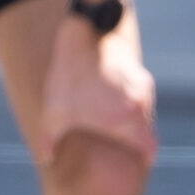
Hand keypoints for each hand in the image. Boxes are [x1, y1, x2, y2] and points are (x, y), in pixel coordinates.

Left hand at [39, 7, 156, 169]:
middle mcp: (140, 106)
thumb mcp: (53, 112)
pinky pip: (139, 95)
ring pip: (143, 113)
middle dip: (132, 140)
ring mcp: (142, 87)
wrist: (84, 32)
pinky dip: (129, 102)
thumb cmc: (69, 76)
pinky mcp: (138, 72)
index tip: (134, 162)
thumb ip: (48, 141)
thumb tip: (45, 160)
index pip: (149, 150)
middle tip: (115, 144)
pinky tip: (107, 101)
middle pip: (145, 132)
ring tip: (108, 121)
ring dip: (131, 119)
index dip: (143, 159)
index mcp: (126, 122)